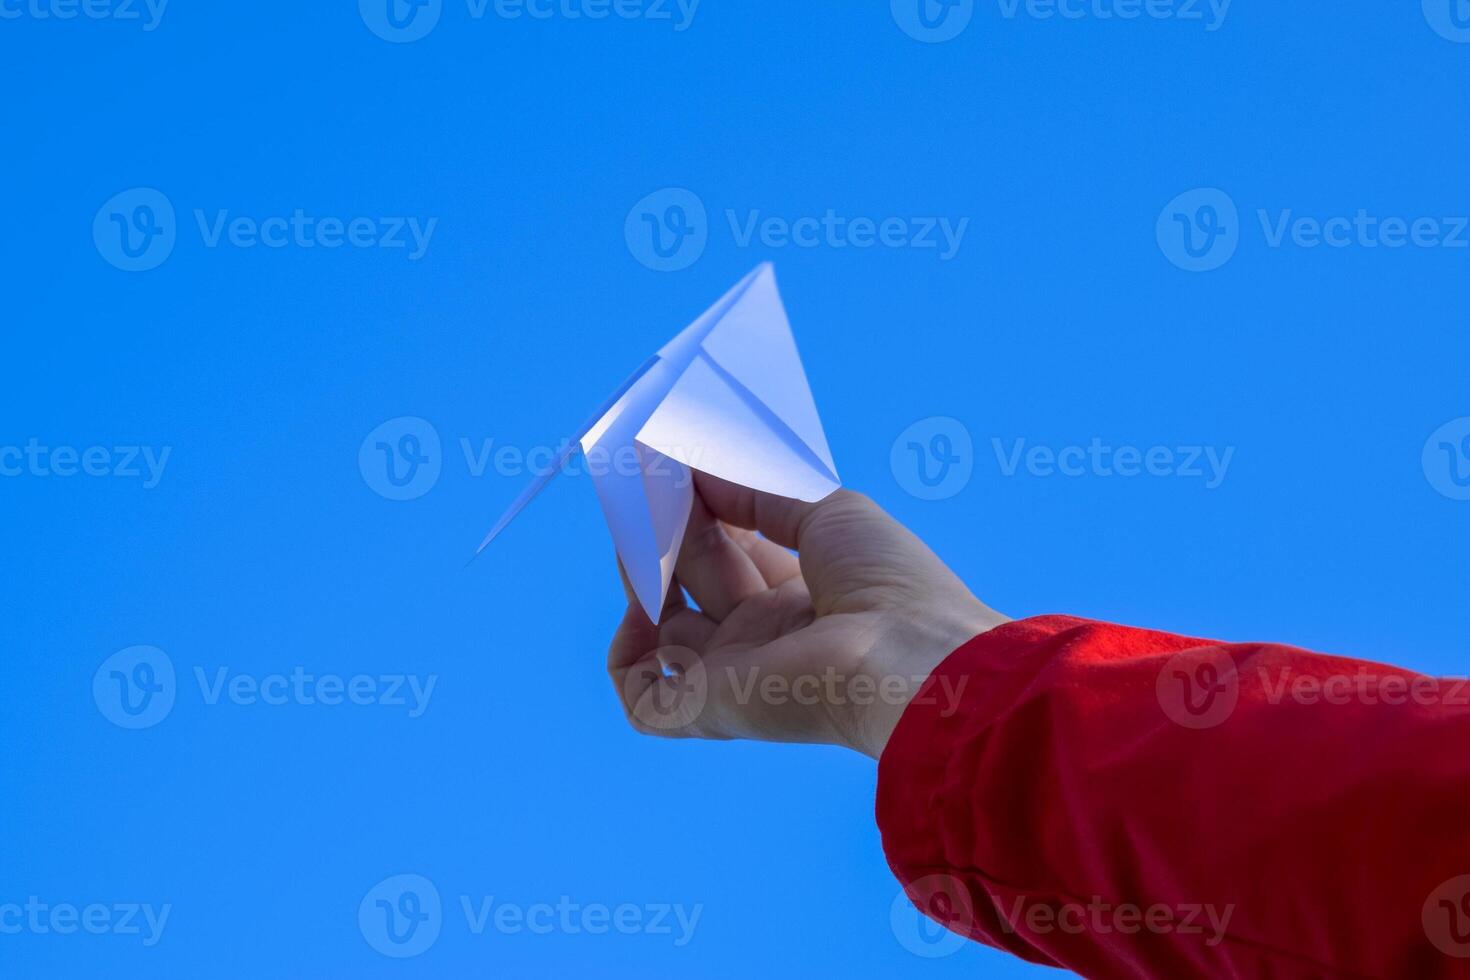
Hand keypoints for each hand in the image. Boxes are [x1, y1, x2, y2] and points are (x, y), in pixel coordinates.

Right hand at [607, 472, 1007, 758]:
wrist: (909, 658)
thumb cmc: (888, 583)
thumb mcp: (824, 510)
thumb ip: (755, 487)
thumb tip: (697, 464)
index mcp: (801, 595)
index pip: (734, 550)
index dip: (703, 511)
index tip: (679, 469)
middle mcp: (765, 635)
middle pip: (694, 580)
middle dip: (670, 530)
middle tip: (651, 486)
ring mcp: (734, 674)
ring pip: (662, 628)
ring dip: (643, 577)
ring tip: (643, 533)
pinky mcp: (709, 709)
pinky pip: (642, 698)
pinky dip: (626, 655)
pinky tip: (640, 608)